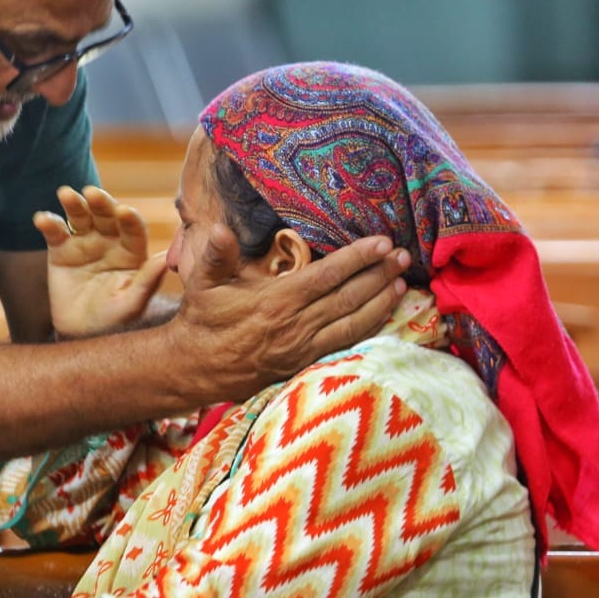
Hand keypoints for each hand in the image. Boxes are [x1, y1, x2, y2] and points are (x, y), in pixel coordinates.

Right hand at [34, 185, 168, 336]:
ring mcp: (85, 242)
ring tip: (66, 194)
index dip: (129, 220)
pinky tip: (41, 219)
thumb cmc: (114, 320)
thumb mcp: (131, 304)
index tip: (124, 211)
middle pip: (107, 216)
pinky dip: (48, 223)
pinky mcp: (60, 249)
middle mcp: (110, 241)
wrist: (81, 333)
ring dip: (74, 204)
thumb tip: (165, 259)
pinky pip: (55, 232)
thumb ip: (147, 282)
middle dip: (101, 203)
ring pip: (81, 217)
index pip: (133, 230)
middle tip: (92, 193)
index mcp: (133, 252)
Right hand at [168, 226, 409, 400]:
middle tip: (403, 255)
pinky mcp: (305, 364)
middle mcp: (295, 326)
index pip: (327, 276)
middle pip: (348, 298)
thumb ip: (215, 255)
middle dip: (379, 275)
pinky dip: (369, 329)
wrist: (195, 368)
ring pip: (353, 323)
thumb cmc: (201, 320)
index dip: (357, 258)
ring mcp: (303, 348)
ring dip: (381, 302)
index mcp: (275, 302)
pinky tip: (384, 314)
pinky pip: (345, 344)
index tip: (382, 242)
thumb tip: (219, 229)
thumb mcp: (201, 283)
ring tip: (402, 281)